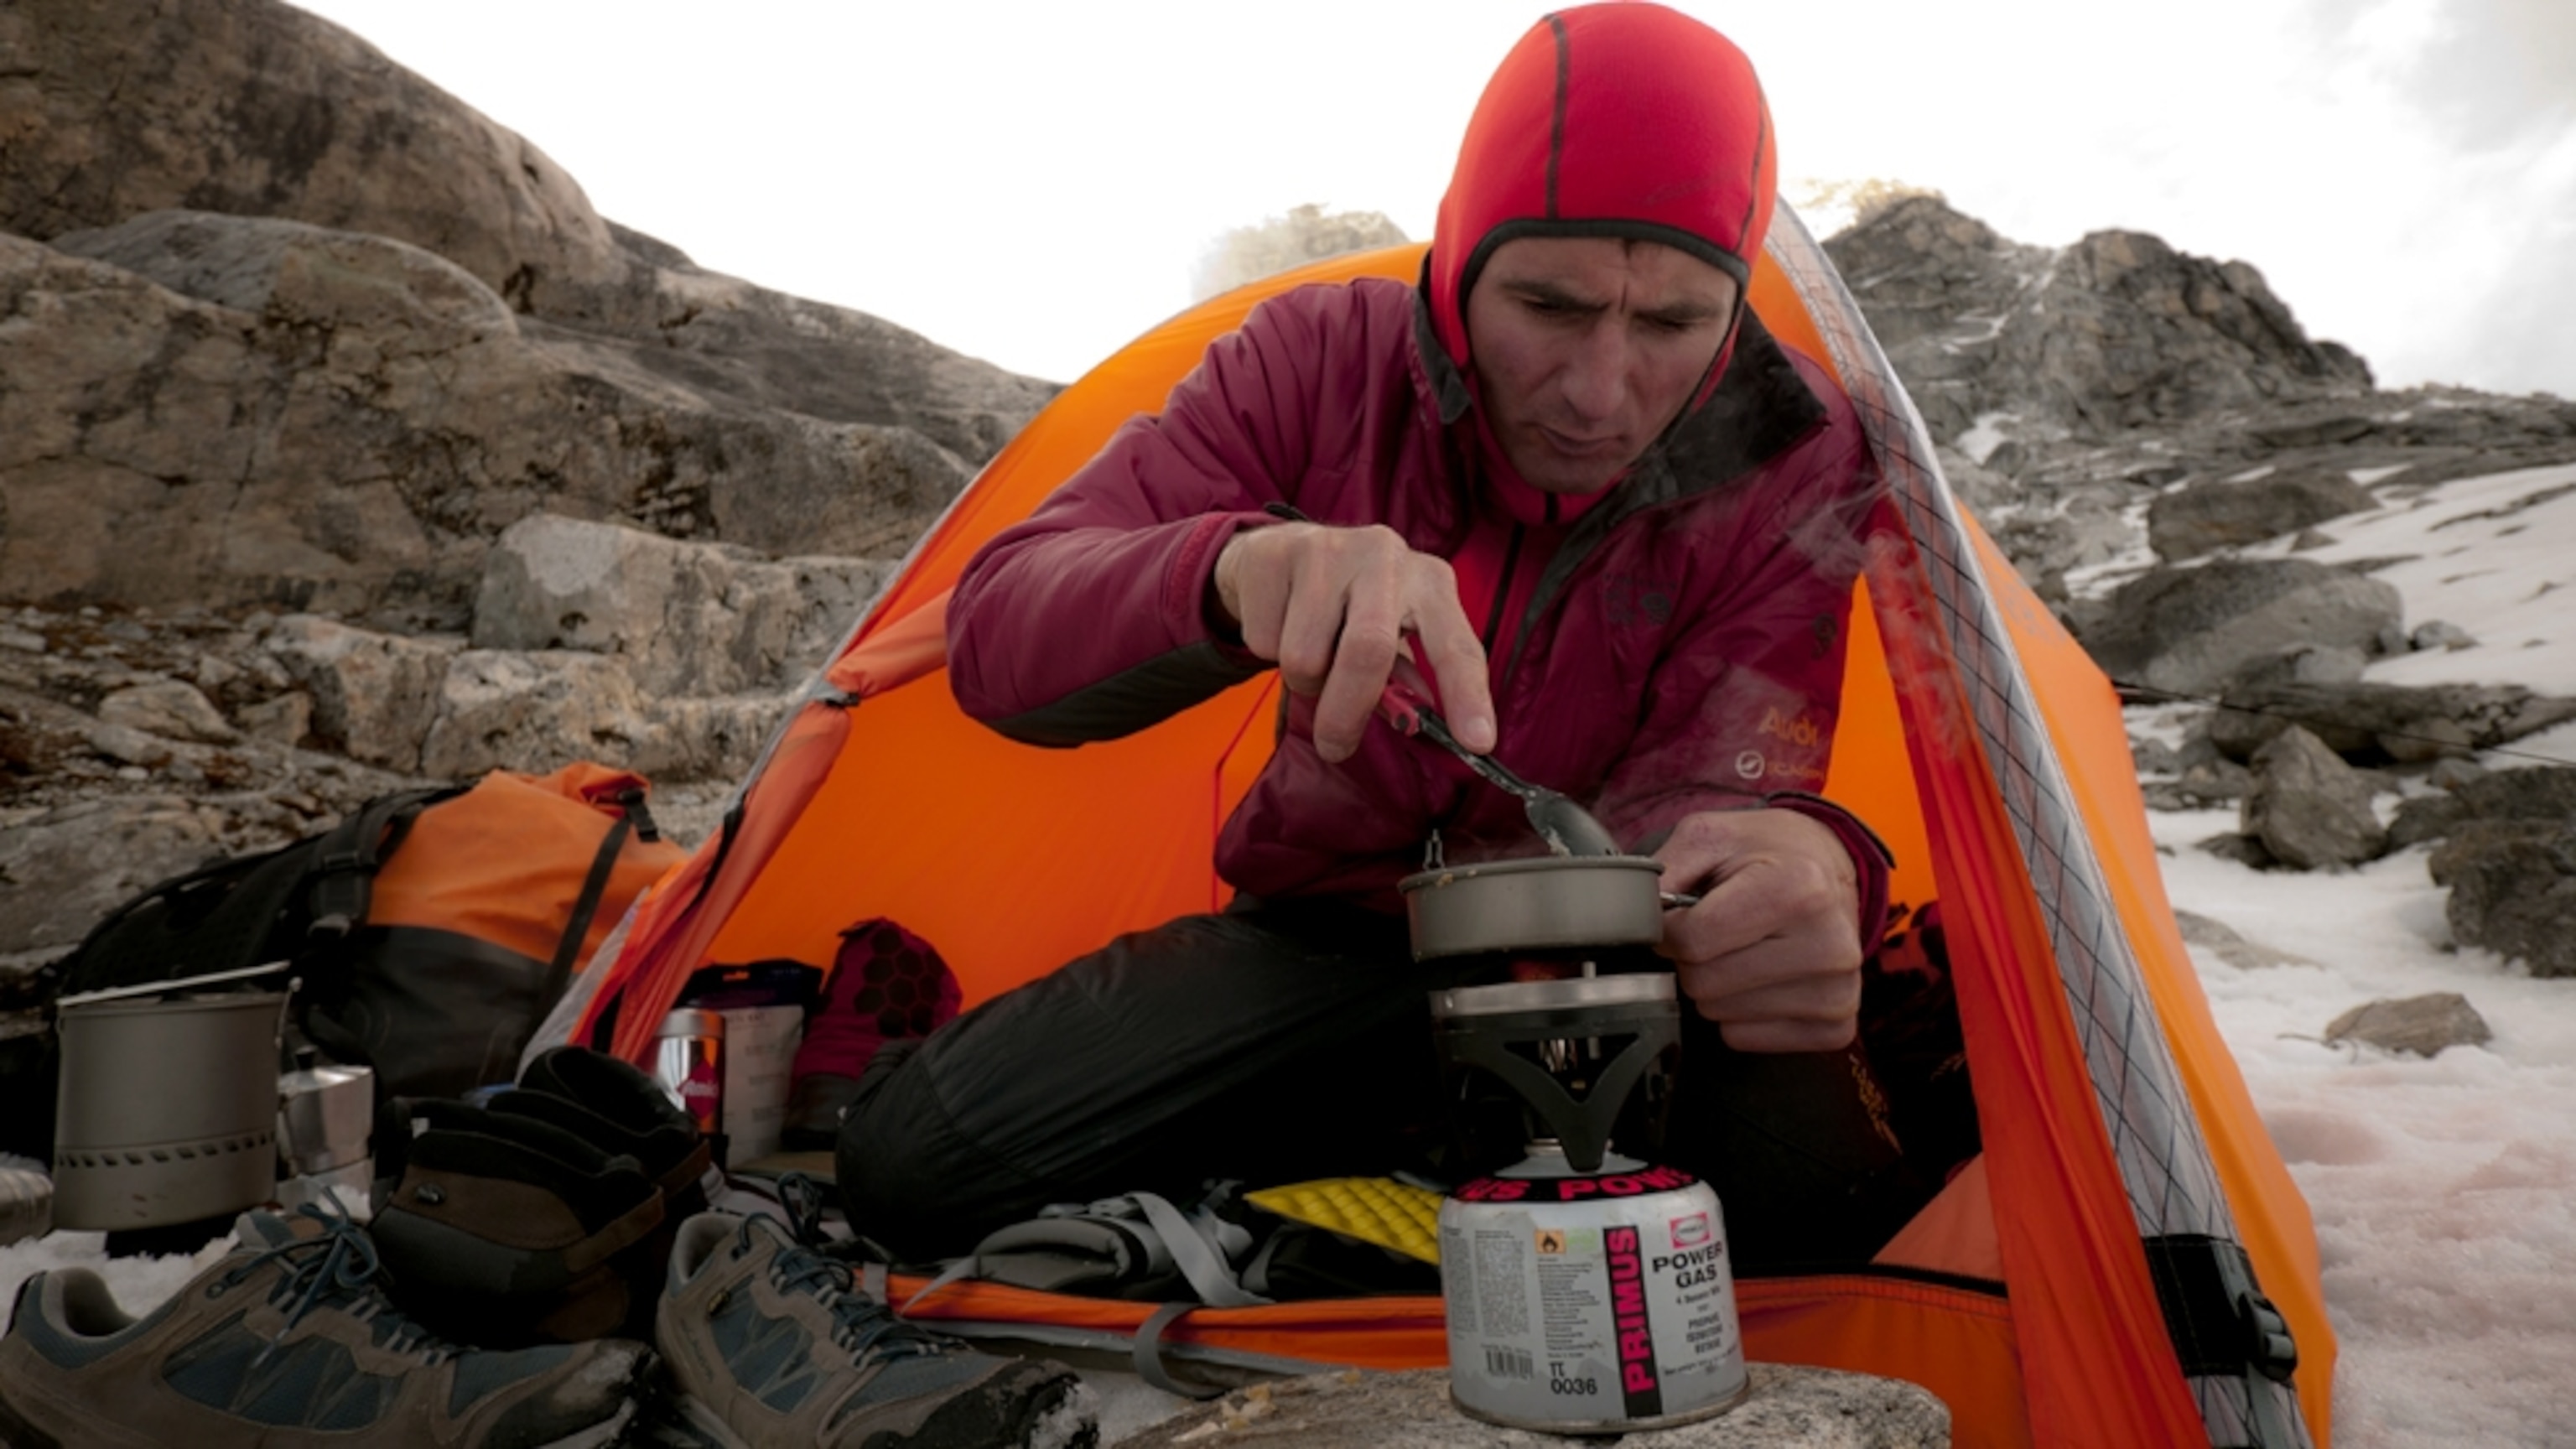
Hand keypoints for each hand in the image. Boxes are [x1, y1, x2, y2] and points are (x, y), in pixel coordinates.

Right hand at [1212, 522, 1494, 762]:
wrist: (1278, 554)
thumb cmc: (1348, 605)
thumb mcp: (1390, 632)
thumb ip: (1403, 679)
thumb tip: (1411, 723)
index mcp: (1428, 582)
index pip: (1456, 644)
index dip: (1468, 695)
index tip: (1478, 742)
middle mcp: (1386, 557)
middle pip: (1368, 649)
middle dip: (1348, 710)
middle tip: (1335, 746)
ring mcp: (1328, 550)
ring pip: (1305, 657)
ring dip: (1304, 680)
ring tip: (1309, 654)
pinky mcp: (1274, 555)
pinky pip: (1266, 641)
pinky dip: (1268, 651)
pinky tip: (1281, 623)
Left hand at [1653, 807, 1863, 1051]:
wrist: (1828, 868)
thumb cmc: (1768, 853)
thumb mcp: (1710, 836)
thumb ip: (1662, 872)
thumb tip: (1629, 920)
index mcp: (1799, 887)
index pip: (1693, 940)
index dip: (1672, 928)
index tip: (1688, 912)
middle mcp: (1828, 944)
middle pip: (1704, 982)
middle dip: (1694, 957)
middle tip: (1720, 928)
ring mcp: (1836, 990)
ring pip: (1720, 1014)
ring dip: (1716, 985)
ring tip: (1746, 947)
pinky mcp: (1835, 1025)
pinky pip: (1744, 1038)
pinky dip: (1739, 1013)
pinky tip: (1763, 976)